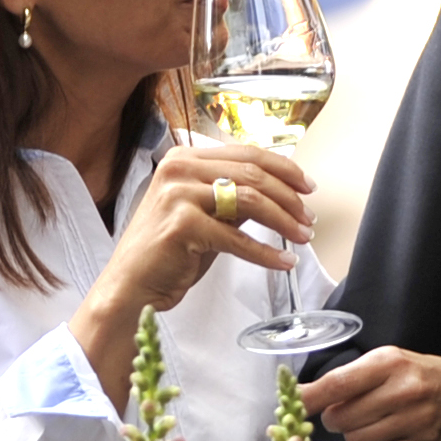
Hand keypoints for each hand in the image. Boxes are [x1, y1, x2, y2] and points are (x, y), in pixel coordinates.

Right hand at [91, 146, 309, 325]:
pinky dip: (265, 252)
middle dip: (289, 197)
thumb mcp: (205, 214)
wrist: (131, 287)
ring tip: (302, 237)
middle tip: (309, 217)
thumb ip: (234, 197)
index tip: (308, 186)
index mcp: (184, 157)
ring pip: (250, 199)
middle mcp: (179, 168)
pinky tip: (283, 261)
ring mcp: (178, 194)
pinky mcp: (182, 225)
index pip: (247, 153)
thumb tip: (280, 192)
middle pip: (253, 173)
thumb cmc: (168, 253)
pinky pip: (237, 237)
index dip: (284, 169)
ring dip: (283, 221)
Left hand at [299, 348, 440, 440]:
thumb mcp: (389, 360)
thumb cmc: (421, 373)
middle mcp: (401, 390)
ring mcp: (413, 420)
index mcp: (389, 363)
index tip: (292, 404)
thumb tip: (304, 395)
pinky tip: (383, 434)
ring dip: (352, 435)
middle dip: (334, 418)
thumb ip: (351, 377)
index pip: (336, 384)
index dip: (308, 398)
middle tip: (344, 412)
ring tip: (366, 422)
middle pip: (341, 418)